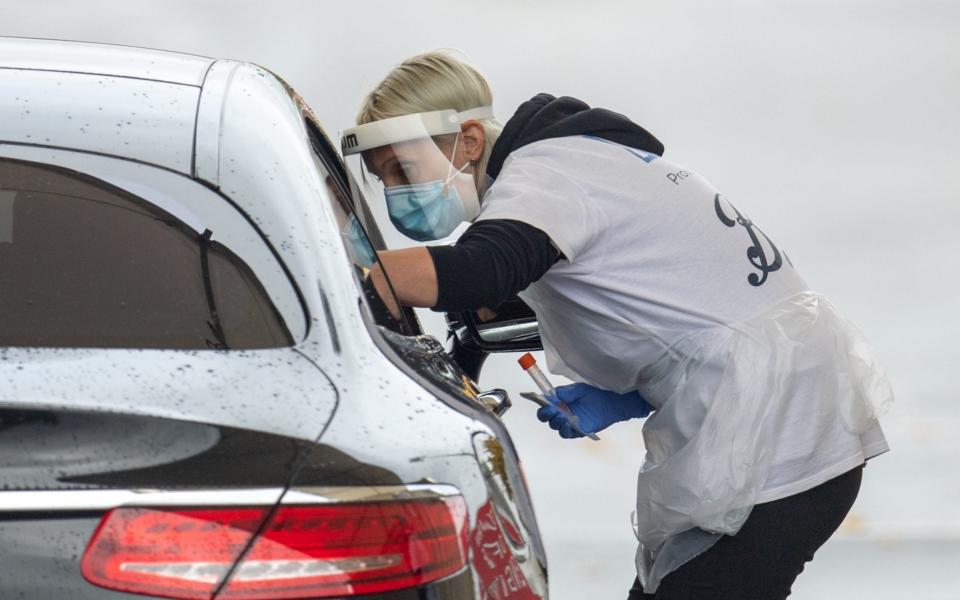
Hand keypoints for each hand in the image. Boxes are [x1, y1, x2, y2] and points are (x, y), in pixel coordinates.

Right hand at [536, 383, 651, 438]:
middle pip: (546, 418)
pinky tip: (567, 424)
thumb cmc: (593, 392)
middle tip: (551, 410)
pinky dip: (564, 430)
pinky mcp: (577, 431)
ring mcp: (568, 423)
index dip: (541, 405)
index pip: (544, 406)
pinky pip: (566, 433)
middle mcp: (561, 413)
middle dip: (546, 415)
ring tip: (561, 416)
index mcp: (558, 402)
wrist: (610, 400)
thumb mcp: (577, 389)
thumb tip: (549, 396)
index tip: (543, 402)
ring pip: (555, 426)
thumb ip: (563, 393)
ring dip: (555, 422)